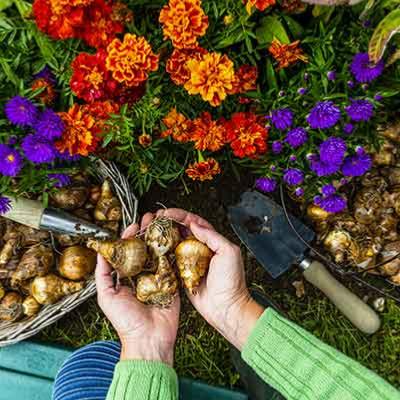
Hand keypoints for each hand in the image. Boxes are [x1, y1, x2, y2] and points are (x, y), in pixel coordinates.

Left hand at [95, 213, 179, 365]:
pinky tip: (175, 238)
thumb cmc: (125, 320)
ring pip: (159, 253)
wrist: (149, 338)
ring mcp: (158, 278)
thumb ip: (103, 273)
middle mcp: (142, 275)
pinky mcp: (172, 282)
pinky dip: (173, 251)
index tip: (134, 225)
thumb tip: (100, 252)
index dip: (130, 237)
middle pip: (145, 248)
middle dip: (148, 232)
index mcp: (126, 277)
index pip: (128, 251)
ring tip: (163, 222)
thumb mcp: (106, 295)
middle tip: (152, 217)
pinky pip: (172, 264)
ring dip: (161, 237)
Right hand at [157, 209, 263, 349]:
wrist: (226, 307)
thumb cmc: (231, 281)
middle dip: (169, 223)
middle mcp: (200, 249)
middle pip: (182, 230)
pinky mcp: (182, 274)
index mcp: (213, 241)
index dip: (181, 215)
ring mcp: (190, 261)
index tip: (168, 212)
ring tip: (151, 229)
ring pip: (175, 244)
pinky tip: (153, 248)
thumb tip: (194, 224)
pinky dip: (162, 253)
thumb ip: (212, 236)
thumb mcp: (228, 252)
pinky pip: (170, 260)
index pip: (195, 222)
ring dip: (163, 236)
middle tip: (155, 218)